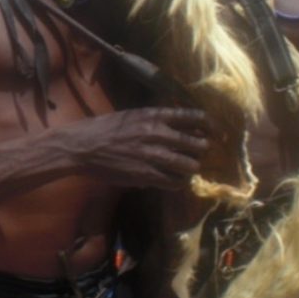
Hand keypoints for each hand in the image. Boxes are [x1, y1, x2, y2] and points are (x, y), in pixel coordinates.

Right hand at [65, 107, 210, 189]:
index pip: (193, 117)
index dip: (209, 125)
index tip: (216, 131)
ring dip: (191, 167)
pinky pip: (174, 181)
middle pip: (197, 143)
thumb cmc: (103, 128)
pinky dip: (178, 182)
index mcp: (154, 115)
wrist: (82, 146)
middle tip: (199, 153)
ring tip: (187, 169)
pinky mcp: (146, 174)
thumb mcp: (131, 116)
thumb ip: (154, 121)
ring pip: (189, 165)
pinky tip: (174, 180)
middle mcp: (158, 133)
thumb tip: (177, 129)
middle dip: (201, 150)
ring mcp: (153, 155)